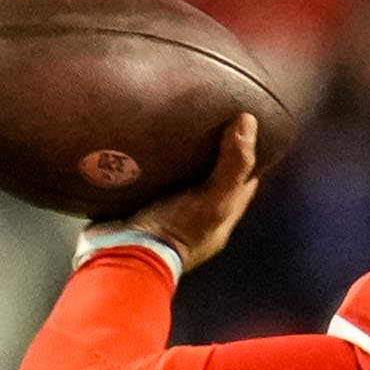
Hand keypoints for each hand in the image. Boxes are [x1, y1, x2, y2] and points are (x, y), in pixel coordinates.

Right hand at [126, 109, 261, 272]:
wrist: (120, 253)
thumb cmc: (174, 231)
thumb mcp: (213, 200)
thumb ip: (233, 166)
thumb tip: (249, 120)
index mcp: (219, 219)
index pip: (242, 183)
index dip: (246, 157)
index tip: (243, 125)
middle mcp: (194, 216)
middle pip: (208, 177)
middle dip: (210, 151)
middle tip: (207, 116)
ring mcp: (164, 211)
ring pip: (176, 176)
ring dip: (176, 154)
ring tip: (175, 118)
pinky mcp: (135, 205)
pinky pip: (145, 178)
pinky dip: (146, 161)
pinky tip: (144, 138)